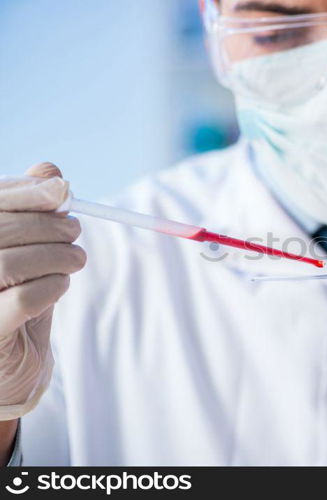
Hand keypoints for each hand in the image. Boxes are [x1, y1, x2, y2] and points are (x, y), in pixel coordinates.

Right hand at [0, 163, 84, 420]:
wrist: (8, 367)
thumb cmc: (11, 300)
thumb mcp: (23, 252)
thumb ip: (30, 213)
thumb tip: (50, 170)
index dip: (26, 193)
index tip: (64, 191)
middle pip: (0, 230)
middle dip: (48, 226)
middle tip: (75, 232)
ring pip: (7, 264)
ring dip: (54, 256)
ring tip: (75, 259)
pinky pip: (20, 301)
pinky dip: (50, 287)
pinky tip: (59, 285)